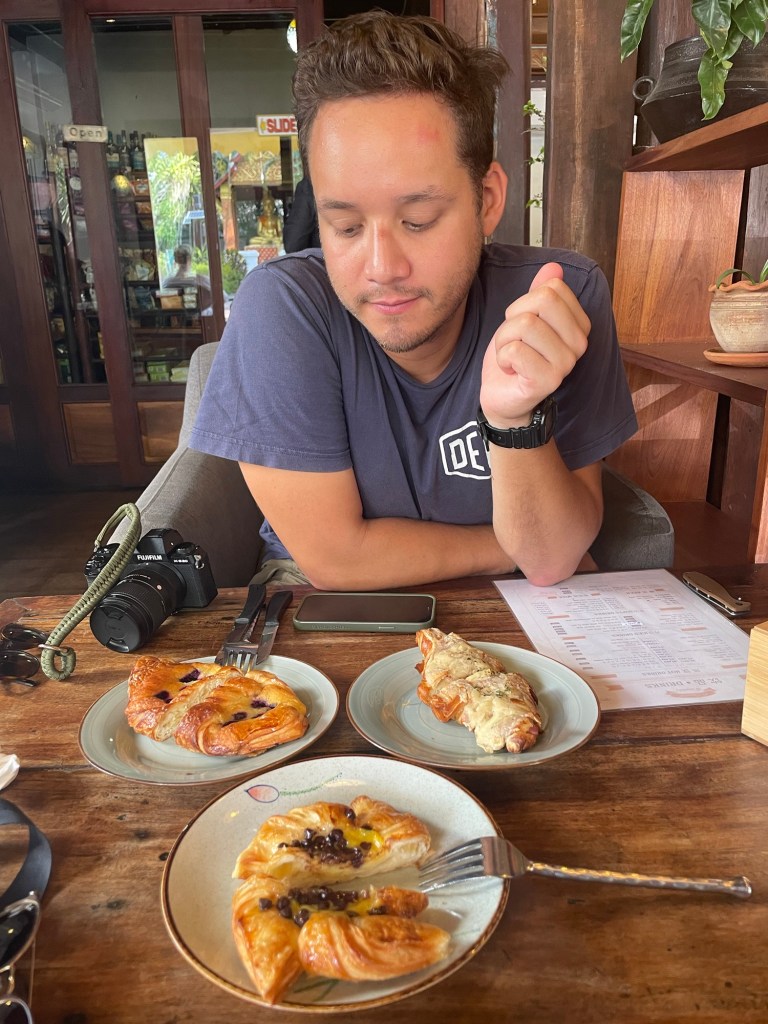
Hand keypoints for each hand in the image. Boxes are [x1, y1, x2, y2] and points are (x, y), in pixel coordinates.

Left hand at [480, 262, 590, 426]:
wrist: (503, 397)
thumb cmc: (516, 358)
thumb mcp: (524, 318)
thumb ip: (540, 293)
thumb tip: (553, 267)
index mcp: (579, 325)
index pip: (552, 288)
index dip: (525, 303)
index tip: (523, 327)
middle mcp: (579, 344)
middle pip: (541, 301)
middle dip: (513, 319)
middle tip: (514, 342)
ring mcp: (566, 364)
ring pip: (525, 324)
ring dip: (504, 340)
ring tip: (511, 357)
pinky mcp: (547, 381)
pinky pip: (515, 350)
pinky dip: (502, 357)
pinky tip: (511, 370)